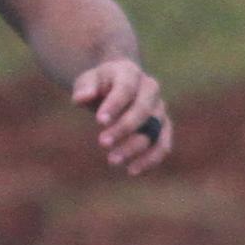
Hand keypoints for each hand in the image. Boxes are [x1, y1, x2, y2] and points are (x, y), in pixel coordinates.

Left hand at [70, 61, 170, 176]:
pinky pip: (163, 143)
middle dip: (124, 128)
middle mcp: (150, 89)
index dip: (115, 105)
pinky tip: (133, 171)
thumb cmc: (98, 84)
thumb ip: (84, 88)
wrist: (115, 84)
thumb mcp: (87, 81)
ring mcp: (159, 107)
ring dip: (136, 147)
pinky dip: (151, 158)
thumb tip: (81, 98)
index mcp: (130, 73)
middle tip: (102, 143)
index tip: (99, 121)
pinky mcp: (163, 126)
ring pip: (155, 129)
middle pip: (143, 110)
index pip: (126, 89)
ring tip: (112, 161)